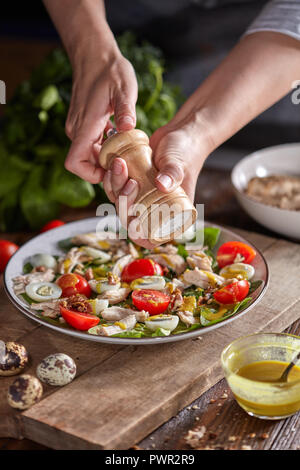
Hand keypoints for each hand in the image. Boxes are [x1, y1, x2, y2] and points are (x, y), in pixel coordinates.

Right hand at [64, 48, 137, 183]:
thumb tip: (128, 127)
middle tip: (129, 163)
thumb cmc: (110, 70)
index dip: (91, 174)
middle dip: (105, 168)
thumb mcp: (123, 89)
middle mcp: (77, 131)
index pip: (75, 163)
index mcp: (85, 126)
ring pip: (89, 155)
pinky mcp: (83, 125)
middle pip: (85, 164)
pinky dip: (106, 148)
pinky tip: (122, 138)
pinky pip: (92, 145)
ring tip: (128, 150)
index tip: (112, 169)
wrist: (94, 55)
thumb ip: (125, 109)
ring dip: (107, 158)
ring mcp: (78, 128)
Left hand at [103, 115, 211, 247]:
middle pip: (130, 219)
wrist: (180, 133)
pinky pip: (116, 189)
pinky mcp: (133, 184)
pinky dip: (111, 179)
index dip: (137, 234)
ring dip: (114, 187)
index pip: (150, 237)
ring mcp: (142, 197)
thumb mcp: (179, 164)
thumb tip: (162, 185)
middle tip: (131, 181)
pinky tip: (114, 164)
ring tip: (119, 164)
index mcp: (170, 216)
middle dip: (124, 202)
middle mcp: (154, 210)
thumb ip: (173, 174)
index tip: (133, 218)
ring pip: (120, 203)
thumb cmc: (186, 151)